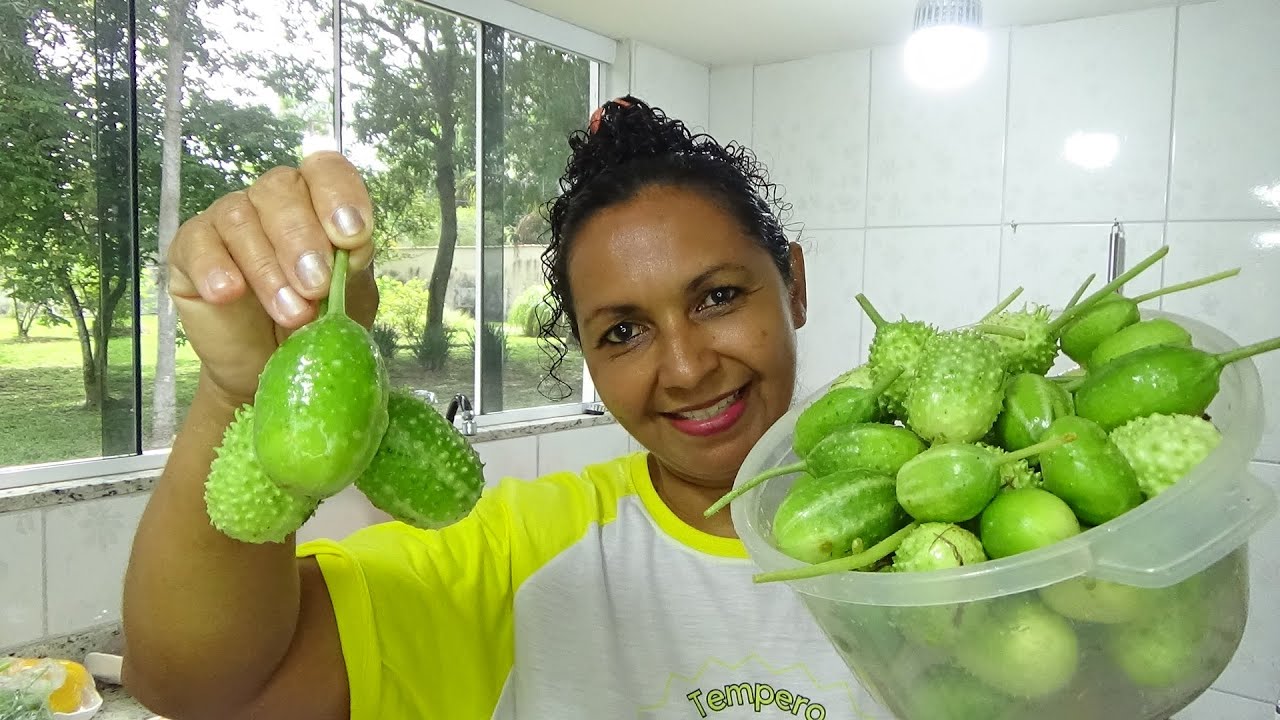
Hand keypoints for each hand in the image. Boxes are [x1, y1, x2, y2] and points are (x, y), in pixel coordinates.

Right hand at [167, 151, 379, 405]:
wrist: (269, 365)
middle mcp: (270, 201)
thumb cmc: (313, 321)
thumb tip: (351, 245)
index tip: (353, 236)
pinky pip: (197, 244)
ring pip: (240, 218)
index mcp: (316, 200)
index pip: (325, 171)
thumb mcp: (349, 296)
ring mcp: (227, 220)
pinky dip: (214, 267)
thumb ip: (353, 264)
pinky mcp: (189, 249)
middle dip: (302, 240)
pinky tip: (228, 292)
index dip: (339, 195)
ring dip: (268, 268)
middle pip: (280, 189)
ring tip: (290, 312)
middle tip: (316, 287)